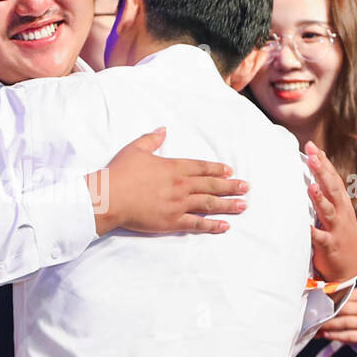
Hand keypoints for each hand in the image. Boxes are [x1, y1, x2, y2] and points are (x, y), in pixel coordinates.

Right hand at [87, 128, 247, 235]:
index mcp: (173, 167)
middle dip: (230, 186)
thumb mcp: (135, 150)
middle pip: (211, 185)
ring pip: (209, 204)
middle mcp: (181, 185)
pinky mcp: (172, 222)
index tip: (230, 171)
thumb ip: (151, 139)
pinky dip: (212, 225)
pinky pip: (197, 224)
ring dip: (228, 204)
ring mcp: (178, 204)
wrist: (110, 197)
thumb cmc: (120, 172)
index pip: (201, 168)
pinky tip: (226, 226)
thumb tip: (163, 130)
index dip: (216, 170)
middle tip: (246, 187)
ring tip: (243, 205)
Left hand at [305, 141, 356, 282]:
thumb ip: (326, 196)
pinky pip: (320, 238)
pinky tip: (306, 226)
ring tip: (311, 186)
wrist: (348, 269)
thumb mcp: (336, 214)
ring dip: (319, 198)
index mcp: (342, 204)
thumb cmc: (339, 237)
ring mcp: (336, 228)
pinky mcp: (329, 245)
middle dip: (322, 171)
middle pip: (332, 188)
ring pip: (328, 210)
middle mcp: (341, 213)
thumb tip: (312, 176)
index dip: (323, 162)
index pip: (333, 178)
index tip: (312, 147)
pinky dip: (313, 232)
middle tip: (312, 155)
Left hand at [315, 286, 356, 349]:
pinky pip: (348, 335)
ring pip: (345, 322)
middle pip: (344, 308)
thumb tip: (316, 307)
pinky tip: (326, 335)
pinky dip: (335, 335)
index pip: (344, 295)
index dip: (329, 300)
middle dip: (327, 314)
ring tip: (318, 327)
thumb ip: (338, 302)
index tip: (316, 304)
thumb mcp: (353, 304)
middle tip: (315, 317)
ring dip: (329, 325)